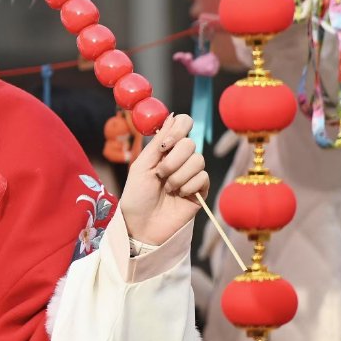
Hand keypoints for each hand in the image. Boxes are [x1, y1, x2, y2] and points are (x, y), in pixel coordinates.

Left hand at [116, 113, 207, 249]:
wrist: (141, 225)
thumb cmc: (137, 196)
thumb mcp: (142, 165)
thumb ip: (158, 142)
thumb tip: (172, 116)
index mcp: (165, 150)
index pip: (183, 125)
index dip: (179, 129)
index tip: (166, 144)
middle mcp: (180, 159)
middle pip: (191, 143)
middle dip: (173, 159)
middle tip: (160, 173)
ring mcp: (191, 174)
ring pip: (198, 160)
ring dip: (178, 175)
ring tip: (167, 188)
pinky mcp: (201, 190)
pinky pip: (203, 177)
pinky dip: (188, 185)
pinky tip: (179, 195)